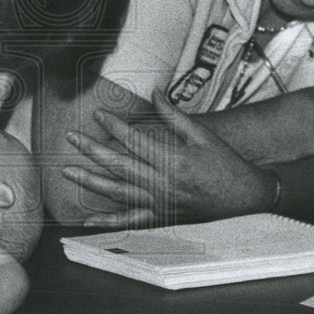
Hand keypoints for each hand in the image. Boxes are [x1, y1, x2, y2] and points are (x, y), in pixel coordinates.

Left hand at [62, 89, 275, 226]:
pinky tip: (88, 220)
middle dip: (92, 150)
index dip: (113, 126)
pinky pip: (130, 221)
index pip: (134, 141)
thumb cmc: (225, 164)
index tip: (97, 114)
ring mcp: (160, 204)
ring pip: (118, 193)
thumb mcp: (202, 135)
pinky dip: (108, 222)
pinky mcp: (161, 218)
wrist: (245, 197)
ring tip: (68, 171)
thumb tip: (155, 92)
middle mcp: (163, 184)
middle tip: (71, 137)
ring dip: (91, 182)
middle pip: (119, 165)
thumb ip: (174, 115)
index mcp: (174, 161)